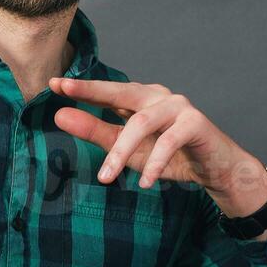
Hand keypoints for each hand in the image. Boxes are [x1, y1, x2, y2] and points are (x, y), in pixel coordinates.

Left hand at [48, 77, 266, 215]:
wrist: (214, 169)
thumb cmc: (167, 156)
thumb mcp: (125, 148)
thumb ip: (95, 131)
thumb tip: (60, 116)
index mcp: (139, 99)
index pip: (106, 91)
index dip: (81, 87)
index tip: (53, 84)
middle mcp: (157, 96)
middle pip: (121, 92)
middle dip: (92, 91)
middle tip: (65, 92)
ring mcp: (178, 107)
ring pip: (142, 122)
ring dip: (121, 151)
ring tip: (106, 177)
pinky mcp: (196, 124)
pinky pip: (170, 142)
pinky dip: (155, 163)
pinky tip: (144, 182)